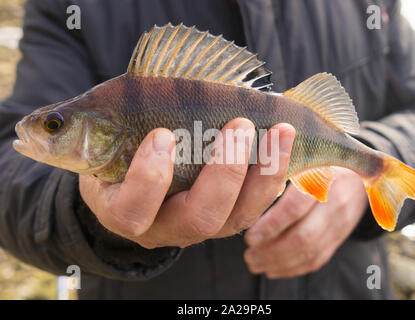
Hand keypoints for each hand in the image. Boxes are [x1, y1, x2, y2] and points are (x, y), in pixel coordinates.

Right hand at [79, 118, 295, 248]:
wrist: (140, 177)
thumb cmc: (117, 153)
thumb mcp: (99, 141)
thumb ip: (99, 125)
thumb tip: (100, 95)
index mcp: (125, 211)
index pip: (132, 210)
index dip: (148, 178)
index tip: (162, 133)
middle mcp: (166, 227)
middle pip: (199, 219)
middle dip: (223, 173)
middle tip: (238, 125)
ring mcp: (204, 224)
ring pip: (238, 217)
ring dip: (263, 172)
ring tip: (278, 129)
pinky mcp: (230, 215)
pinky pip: (257, 204)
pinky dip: (275, 173)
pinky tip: (284, 141)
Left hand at [243, 167, 367, 278]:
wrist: (357, 175)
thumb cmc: (317, 163)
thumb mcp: (302, 159)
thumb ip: (277, 172)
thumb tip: (244, 189)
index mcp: (321, 178)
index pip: (295, 207)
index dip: (271, 225)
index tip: (249, 237)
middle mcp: (334, 202)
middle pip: (303, 236)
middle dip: (271, 251)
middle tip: (248, 254)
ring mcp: (341, 223)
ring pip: (309, 252)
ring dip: (278, 262)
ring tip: (254, 263)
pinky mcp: (340, 237)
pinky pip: (317, 259)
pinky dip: (292, 268)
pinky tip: (271, 269)